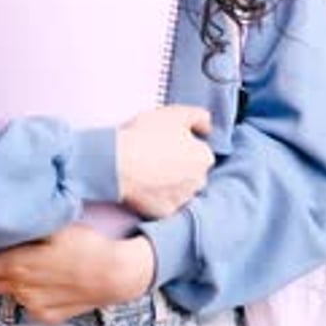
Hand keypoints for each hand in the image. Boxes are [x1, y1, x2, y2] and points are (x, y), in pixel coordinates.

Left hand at [0, 225, 154, 323]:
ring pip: (6, 291)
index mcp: (18, 266)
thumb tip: (2, 210)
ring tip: (6, 257)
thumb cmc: (88, 243)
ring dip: (0, 277)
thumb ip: (26, 221)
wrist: (118, 274)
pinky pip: (27, 301)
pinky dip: (24, 288)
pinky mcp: (48, 316)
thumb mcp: (55, 224)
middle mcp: (21, 290)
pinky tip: (36, 274)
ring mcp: (33, 306)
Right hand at [117, 103, 213, 217]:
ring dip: (169, 182)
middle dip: (179, 166)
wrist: (119, 163)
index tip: (166, 141)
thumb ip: (200, 116)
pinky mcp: (164, 212)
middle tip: (156, 155)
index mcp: (204, 157)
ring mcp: (182, 199)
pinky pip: (163, 203)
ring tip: (148, 170)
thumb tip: (207, 127)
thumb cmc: (147, 135)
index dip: (183, 144)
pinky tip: (144, 185)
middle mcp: (199, 181)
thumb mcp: (176, 113)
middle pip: (191, 172)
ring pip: (179, 189)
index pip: (199, 151)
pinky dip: (156, 196)